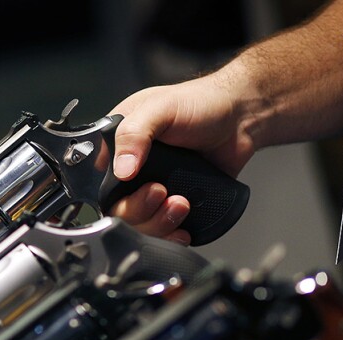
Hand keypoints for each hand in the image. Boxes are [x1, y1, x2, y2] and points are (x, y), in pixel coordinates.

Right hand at [107, 72, 257, 244]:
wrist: (241, 118)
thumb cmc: (200, 103)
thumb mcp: (159, 108)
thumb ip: (134, 134)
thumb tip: (122, 169)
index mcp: (118, 147)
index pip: (101, 184)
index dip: (117, 195)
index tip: (147, 186)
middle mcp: (132, 170)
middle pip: (120, 210)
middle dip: (142, 211)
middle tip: (163, 193)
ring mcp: (153, 188)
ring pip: (140, 224)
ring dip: (159, 222)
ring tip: (181, 204)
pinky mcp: (174, 201)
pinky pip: (163, 229)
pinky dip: (171, 234)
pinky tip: (182, 228)